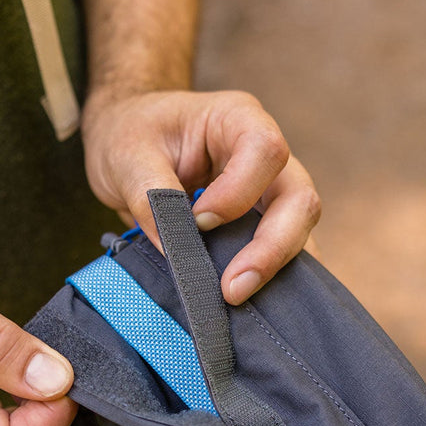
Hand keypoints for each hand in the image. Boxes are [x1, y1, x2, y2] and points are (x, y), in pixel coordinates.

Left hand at [81, 89, 320, 304]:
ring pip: (300, 231)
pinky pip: (284, 255)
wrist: (129, 143)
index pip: (265, 150)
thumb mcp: (126, 154)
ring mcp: (271, 193)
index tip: (198, 221)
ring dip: (274, 269)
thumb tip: (175, 251)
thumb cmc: (131, 133)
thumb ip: (149, 195)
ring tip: (236, 300)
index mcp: (238, 120)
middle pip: (299, 199)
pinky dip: (271, 281)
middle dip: (272, 248)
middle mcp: (266, 157)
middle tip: (232, 290)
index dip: (238, 193)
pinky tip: (249, 306)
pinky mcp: (263, 226)